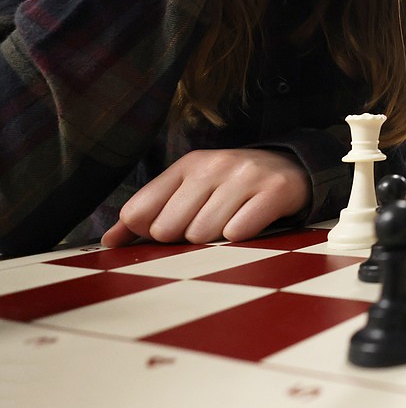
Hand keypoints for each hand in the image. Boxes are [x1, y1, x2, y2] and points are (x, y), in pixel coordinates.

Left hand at [100, 148, 311, 246]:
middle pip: (168, 229)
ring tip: (230, 222)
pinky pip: (238, 233)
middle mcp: (214, 166)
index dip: (149, 232)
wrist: (293, 169)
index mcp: (188, 165)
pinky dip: (241, 238)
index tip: (171, 229)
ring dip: (214, 240)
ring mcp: (244, 177)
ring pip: (202, 234)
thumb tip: (109, 242)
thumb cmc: (234, 186)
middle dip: (184, 238)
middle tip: (207, 224)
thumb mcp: (192, 189)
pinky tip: (250, 222)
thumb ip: (150, 212)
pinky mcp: (273, 191)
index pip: (138, 212)